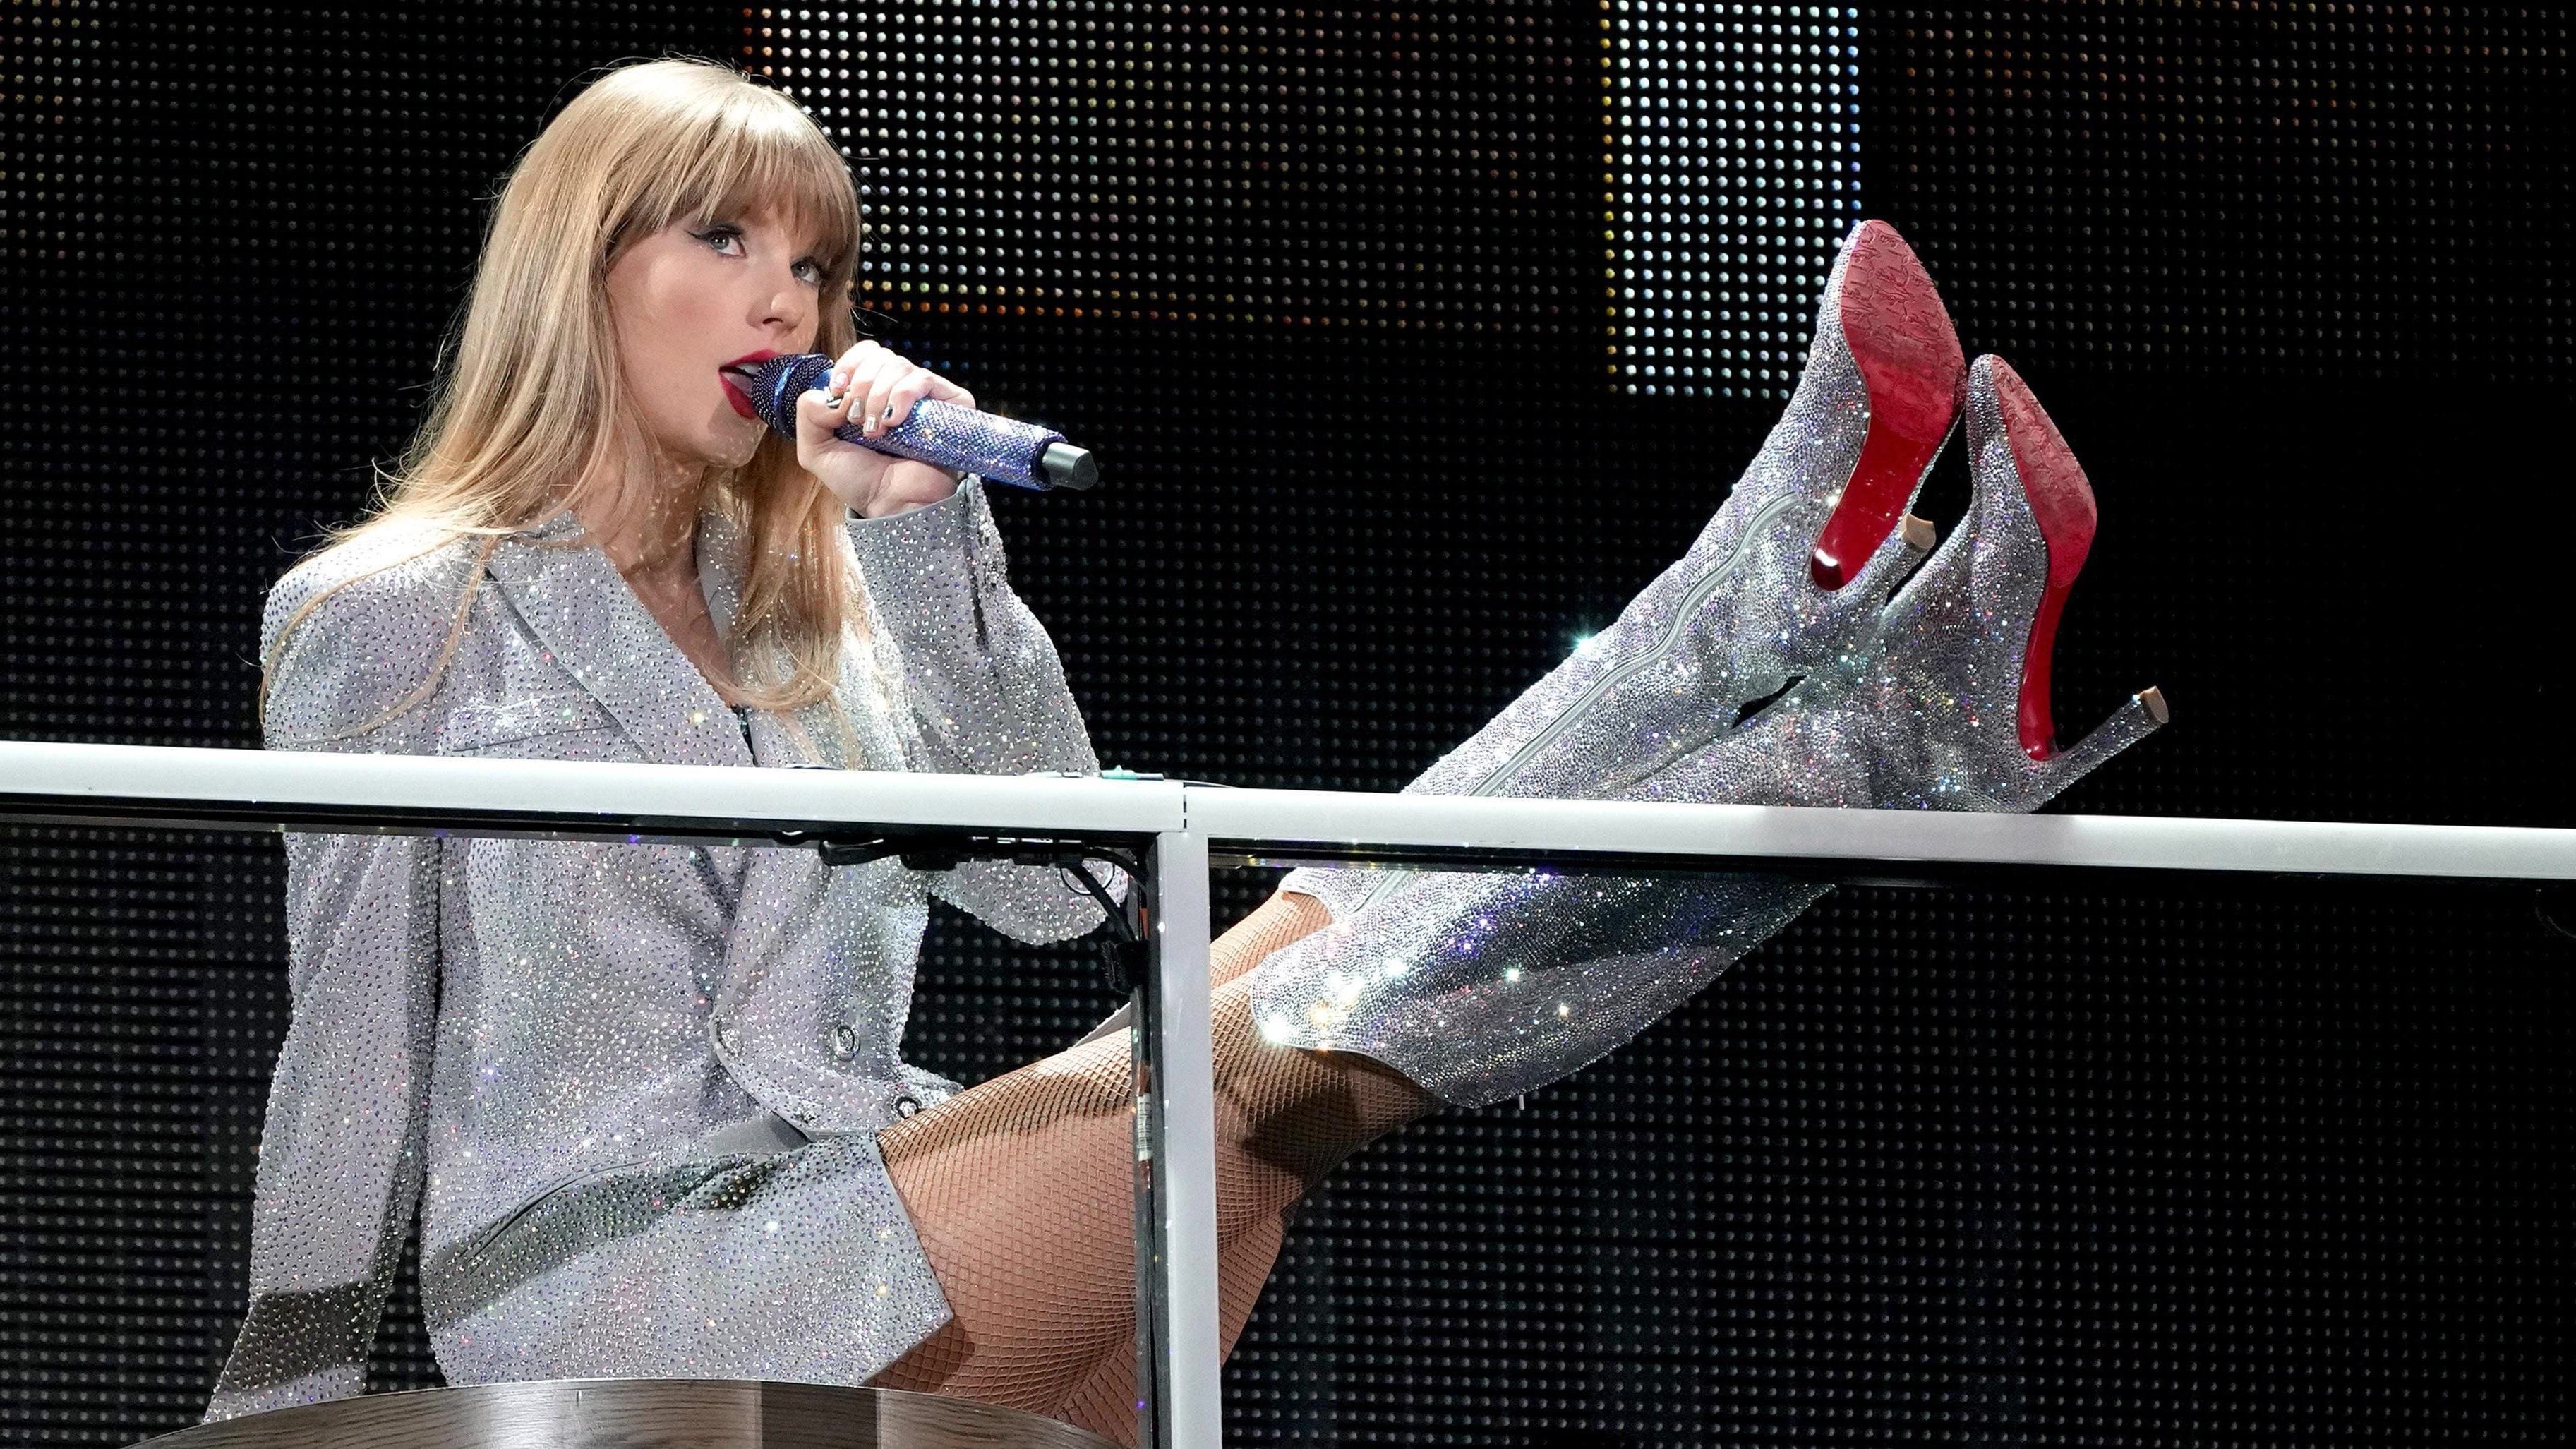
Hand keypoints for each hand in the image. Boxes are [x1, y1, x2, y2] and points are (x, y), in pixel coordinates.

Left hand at [794, 340, 977, 517]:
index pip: (865, 354)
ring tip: (876, 431)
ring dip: (878, 397)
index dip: (850, 365)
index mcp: (872, 393)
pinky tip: (893, 422)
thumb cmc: (861, 482)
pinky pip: (923, 380)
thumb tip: (831, 391)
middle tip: (856, 421)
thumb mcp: (817, 450)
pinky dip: (902, 396)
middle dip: (861, 386)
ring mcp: (926, 397)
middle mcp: (899, 390)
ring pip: (899, 366)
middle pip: (880, 356)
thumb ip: (808, 412)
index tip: (838, 391)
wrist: (894, 506)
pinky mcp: (950, 404)